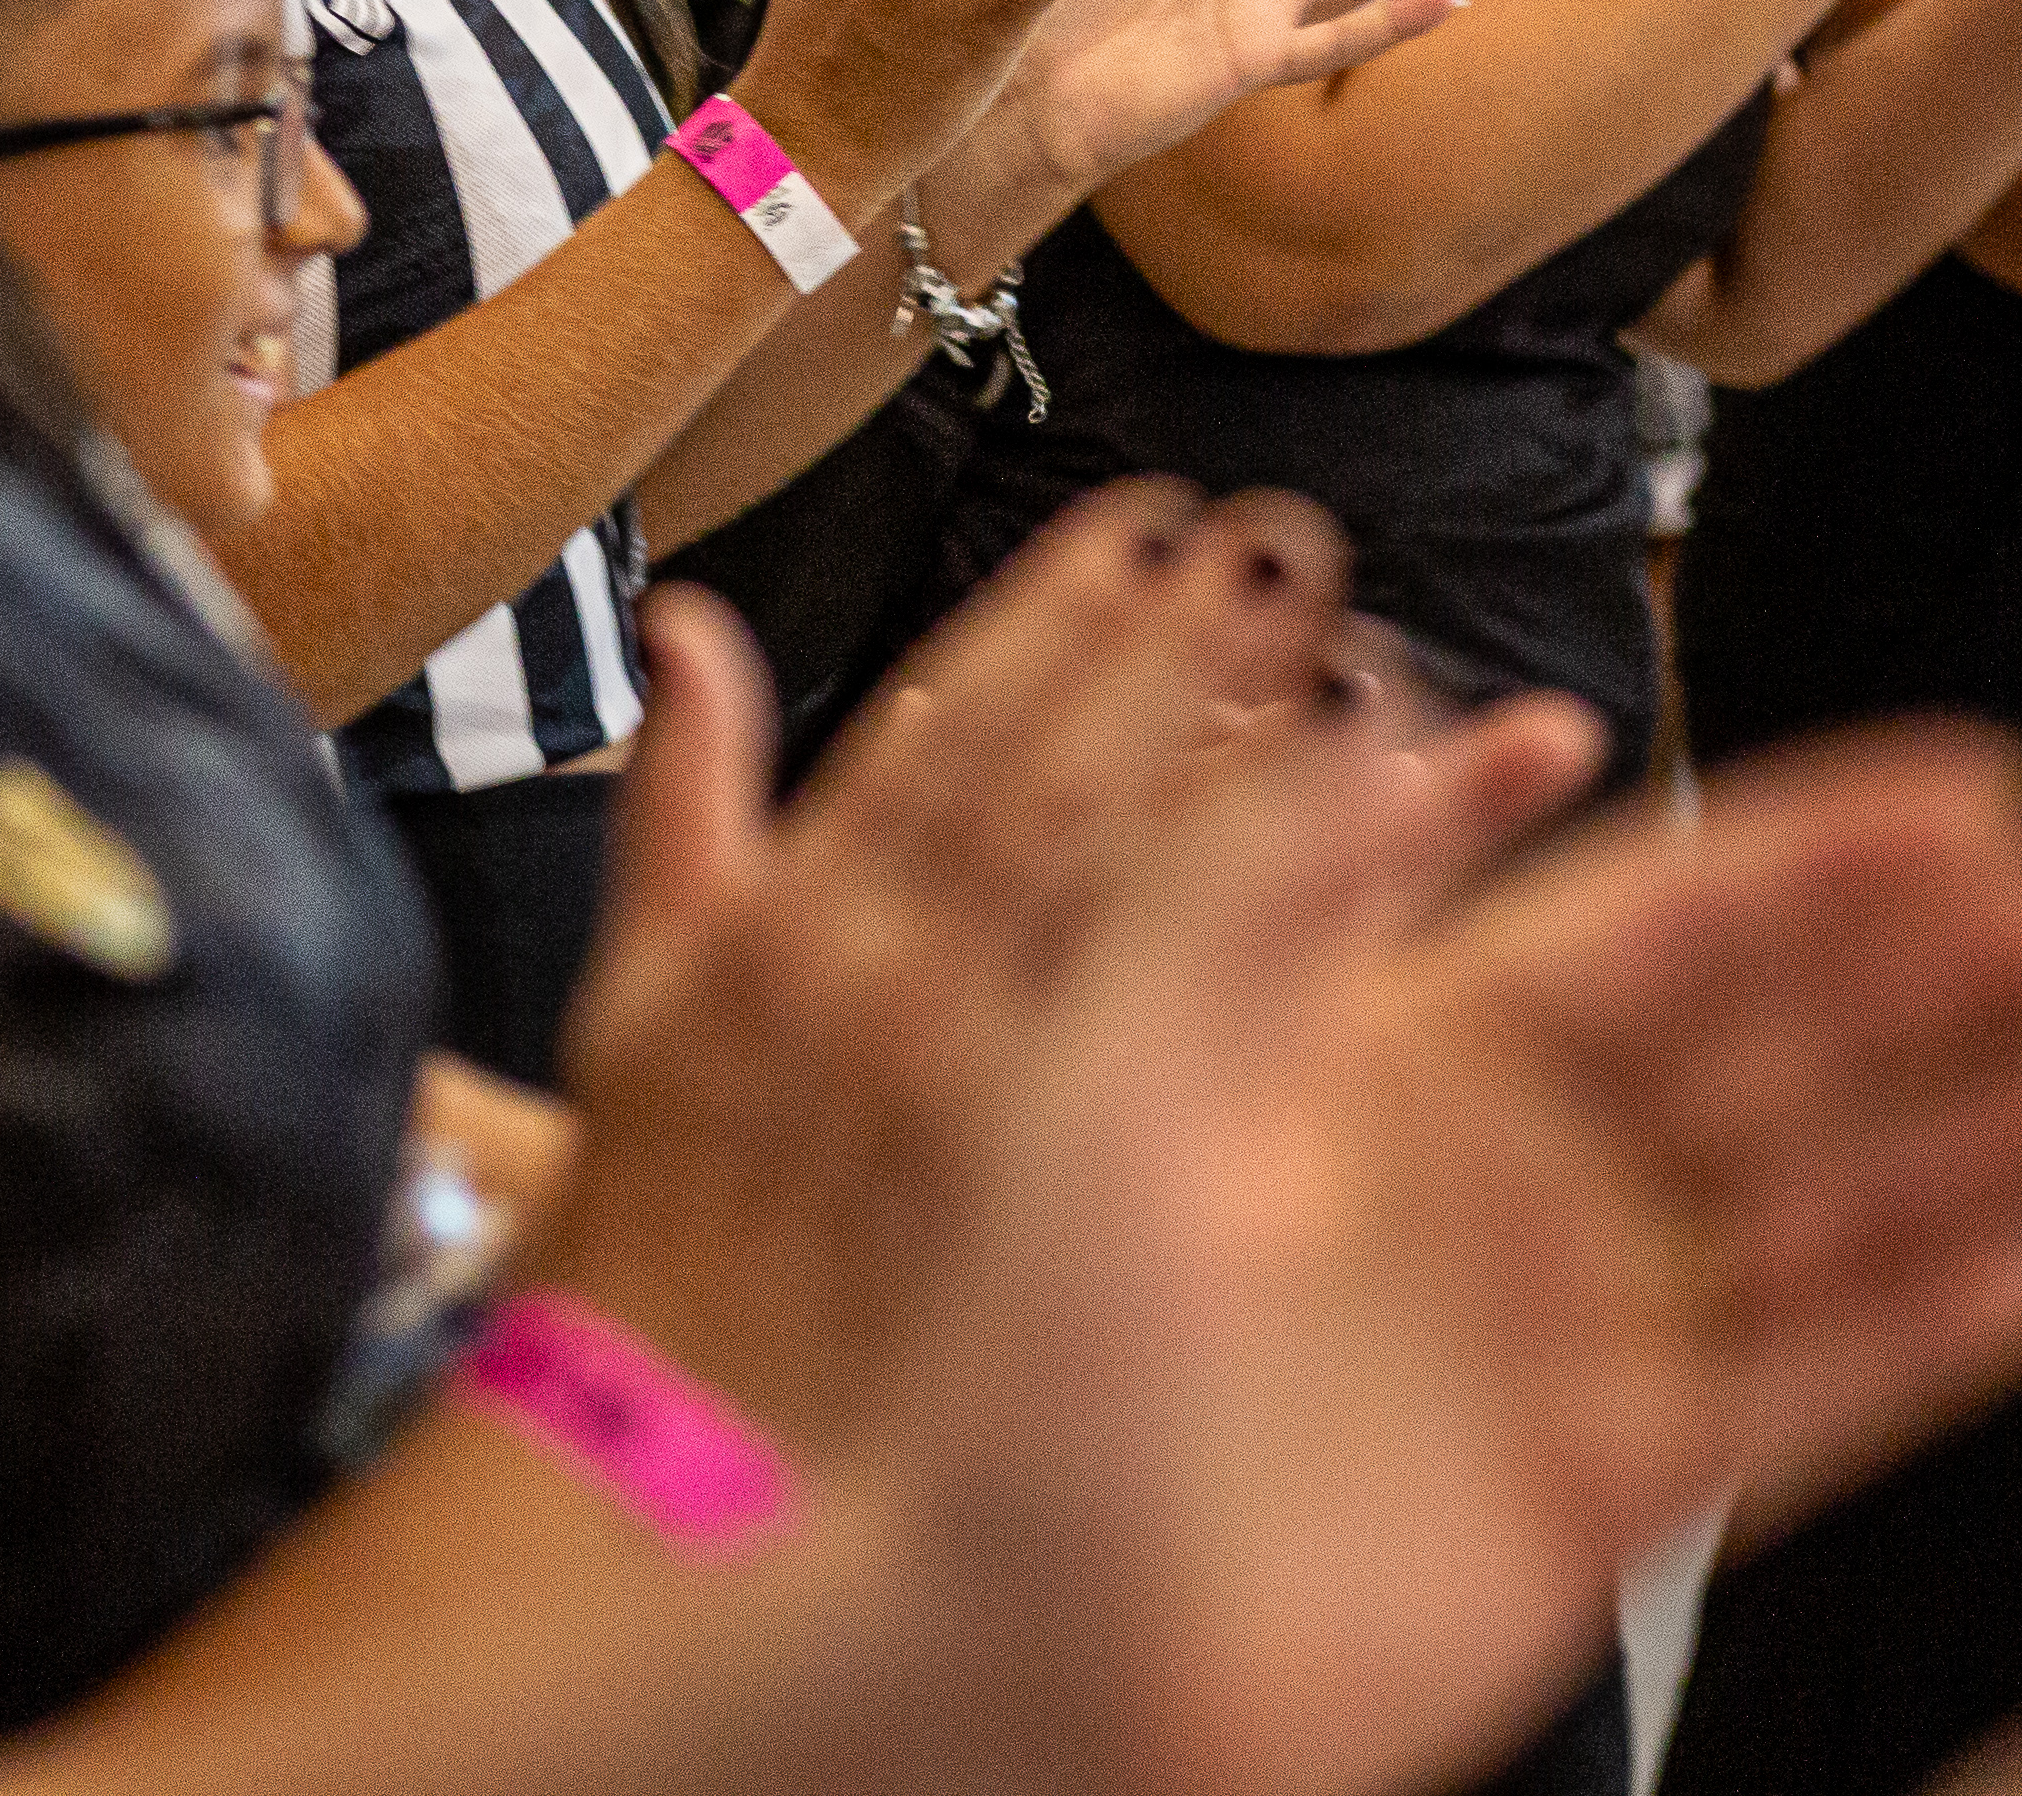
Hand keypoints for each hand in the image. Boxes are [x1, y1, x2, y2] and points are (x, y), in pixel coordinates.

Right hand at [542, 491, 1363, 1451]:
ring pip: (1154, 889)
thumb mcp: (634, 1004)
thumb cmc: (652, 1254)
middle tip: (1284, 538)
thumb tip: (687, 625)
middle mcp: (897, 986)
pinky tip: (1387, 860)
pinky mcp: (1080, 1205)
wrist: (667, 1498)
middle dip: (1183, 651)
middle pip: (1070, 780)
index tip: (1144, 522)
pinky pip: (1216, 1041)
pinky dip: (1307, 938)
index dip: (1055, 613)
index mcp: (789, 923)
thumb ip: (680, 804)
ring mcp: (999, 1094)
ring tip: (1372, 658)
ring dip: (1263, 764)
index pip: (944, 726)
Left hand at [859, 688, 2021, 1795]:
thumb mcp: (1120, 1069)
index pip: (1658, 916)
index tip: (1983, 786)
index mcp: (1392, 1050)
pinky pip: (1794, 1399)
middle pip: (1783, 1046)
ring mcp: (1561, 1338)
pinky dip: (1916, 1334)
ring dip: (1988, 1127)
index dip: (1822, 849)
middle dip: (1961, 965)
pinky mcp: (1596, 1496)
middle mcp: (1499, 1180)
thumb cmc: (1016, 1369)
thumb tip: (1405, 720)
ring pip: (1824, 1207)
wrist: (996, 1640)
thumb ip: (1266, 888)